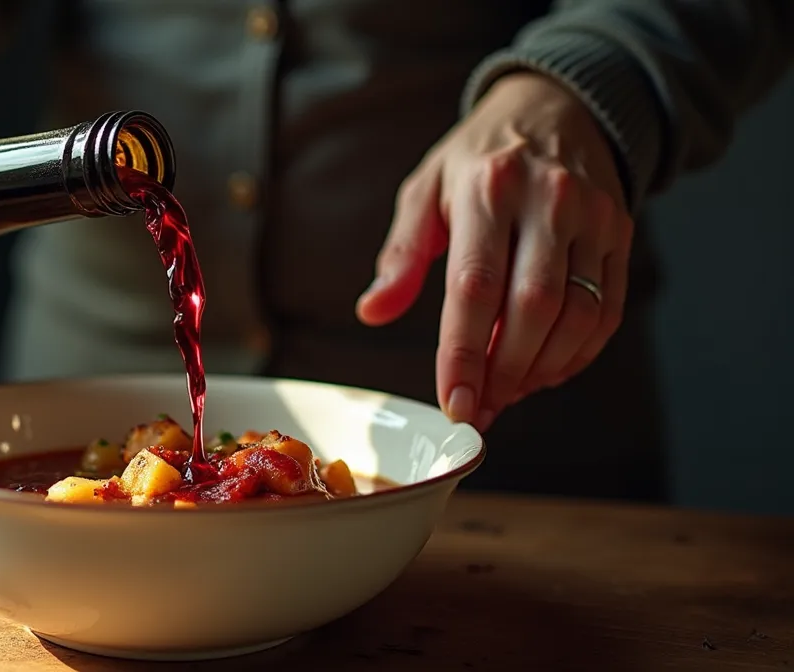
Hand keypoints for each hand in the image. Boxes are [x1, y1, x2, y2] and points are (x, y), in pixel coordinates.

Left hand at [356, 72, 633, 430]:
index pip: (475, 286)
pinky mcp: (621, 233)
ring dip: (541, 369)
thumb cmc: (479, 160)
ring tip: (507, 391)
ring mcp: (593, 217)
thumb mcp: (426, 190)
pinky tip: (545, 370)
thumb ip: (401, 253)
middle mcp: (548, 200)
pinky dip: (577, 354)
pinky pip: (607, 310)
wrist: (557, 106)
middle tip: (479, 406)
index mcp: (488, 188)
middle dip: (504, 372)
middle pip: (532, 308)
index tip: (455, 402)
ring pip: (577, 315)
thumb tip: (372, 311)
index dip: (464, 353)